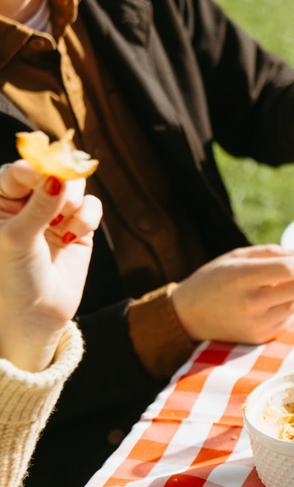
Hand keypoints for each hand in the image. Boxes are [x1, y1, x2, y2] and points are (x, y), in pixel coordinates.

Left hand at [0, 161, 101, 372]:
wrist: (36, 317)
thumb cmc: (13, 279)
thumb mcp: (17, 239)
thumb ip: (38, 206)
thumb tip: (58, 175)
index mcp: (1, 203)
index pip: (19, 172)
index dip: (36, 169)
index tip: (48, 175)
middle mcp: (28, 205)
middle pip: (52, 173)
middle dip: (61, 185)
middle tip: (62, 199)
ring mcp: (55, 216)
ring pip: (75, 187)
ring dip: (74, 202)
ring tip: (64, 224)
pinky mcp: (80, 229)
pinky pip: (92, 207)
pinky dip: (87, 218)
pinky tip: (73, 235)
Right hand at [171, 245, 293, 344]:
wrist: (187, 316)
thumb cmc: (213, 280)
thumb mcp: (235, 258)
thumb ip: (271, 253)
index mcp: (241, 277)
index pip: (288, 269)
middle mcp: (249, 302)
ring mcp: (255, 323)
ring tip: (277, 288)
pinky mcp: (259, 338)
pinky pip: (290, 320)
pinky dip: (287, 310)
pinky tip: (268, 305)